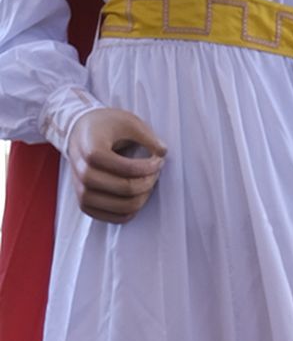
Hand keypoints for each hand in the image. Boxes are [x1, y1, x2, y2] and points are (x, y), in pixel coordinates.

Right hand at [66, 107, 165, 221]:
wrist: (80, 134)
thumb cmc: (106, 126)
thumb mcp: (129, 122)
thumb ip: (148, 136)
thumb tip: (163, 152)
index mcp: (91, 151)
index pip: (128, 169)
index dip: (150, 166)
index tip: (159, 159)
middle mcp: (82, 173)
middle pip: (126, 189)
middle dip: (149, 181)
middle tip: (156, 171)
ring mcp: (82, 192)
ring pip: (122, 207)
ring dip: (143, 197)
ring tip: (147, 182)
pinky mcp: (85, 205)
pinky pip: (114, 218)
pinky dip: (132, 211)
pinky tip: (138, 195)